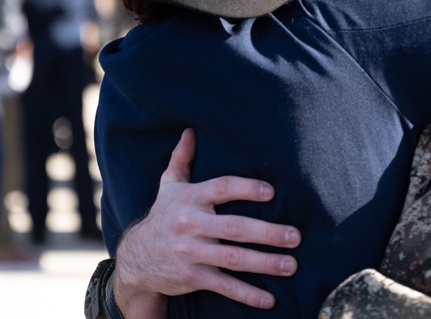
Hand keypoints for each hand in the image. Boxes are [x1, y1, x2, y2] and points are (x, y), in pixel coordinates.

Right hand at [112, 128, 300, 317]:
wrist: (135, 257)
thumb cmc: (163, 216)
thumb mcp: (169, 186)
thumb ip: (182, 159)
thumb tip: (190, 130)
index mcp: (190, 198)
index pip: (222, 188)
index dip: (247, 189)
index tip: (272, 192)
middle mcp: (191, 224)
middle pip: (234, 227)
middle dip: (267, 232)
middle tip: (295, 236)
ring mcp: (191, 253)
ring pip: (233, 258)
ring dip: (264, 263)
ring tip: (291, 264)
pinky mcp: (192, 277)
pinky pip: (223, 286)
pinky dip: (247, 294)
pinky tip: (270, 299)